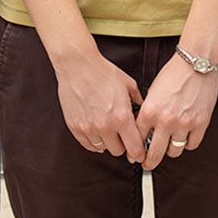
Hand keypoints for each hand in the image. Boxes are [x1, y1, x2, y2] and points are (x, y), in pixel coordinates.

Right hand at [54, 49, 145, 163]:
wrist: (78, 65)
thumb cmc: (102, 72)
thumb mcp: (128, 84)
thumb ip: (138, 100)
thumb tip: (143, 110)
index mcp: (122, 117)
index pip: (134, 148)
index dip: (139, 152)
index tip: (139, 152)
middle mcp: (105, 126)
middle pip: (118, 152)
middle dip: (122, 145)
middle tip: (122, 135)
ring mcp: (89, 128)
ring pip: (102, 149)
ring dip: (107, 141)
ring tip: (107, 128)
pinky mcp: (75, 127)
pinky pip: (88, 144)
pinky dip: (94, 140)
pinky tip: (96, 130)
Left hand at [137, 54, 217, 170]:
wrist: (196, 62)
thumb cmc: (173, 73)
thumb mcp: (152, 92)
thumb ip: (147, 112)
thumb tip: (143, 131)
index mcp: (150, 111)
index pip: (138, 140)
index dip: (135, 150)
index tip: (135, 155)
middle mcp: (165, 120)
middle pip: (154, 154)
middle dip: (149, 163)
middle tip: (147, 165)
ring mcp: (184, 123)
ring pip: (174, 152)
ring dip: (170, 151)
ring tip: (169, 146)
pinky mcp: (200, 123)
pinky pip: (192, 145)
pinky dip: (188, 143)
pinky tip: (185, 137)